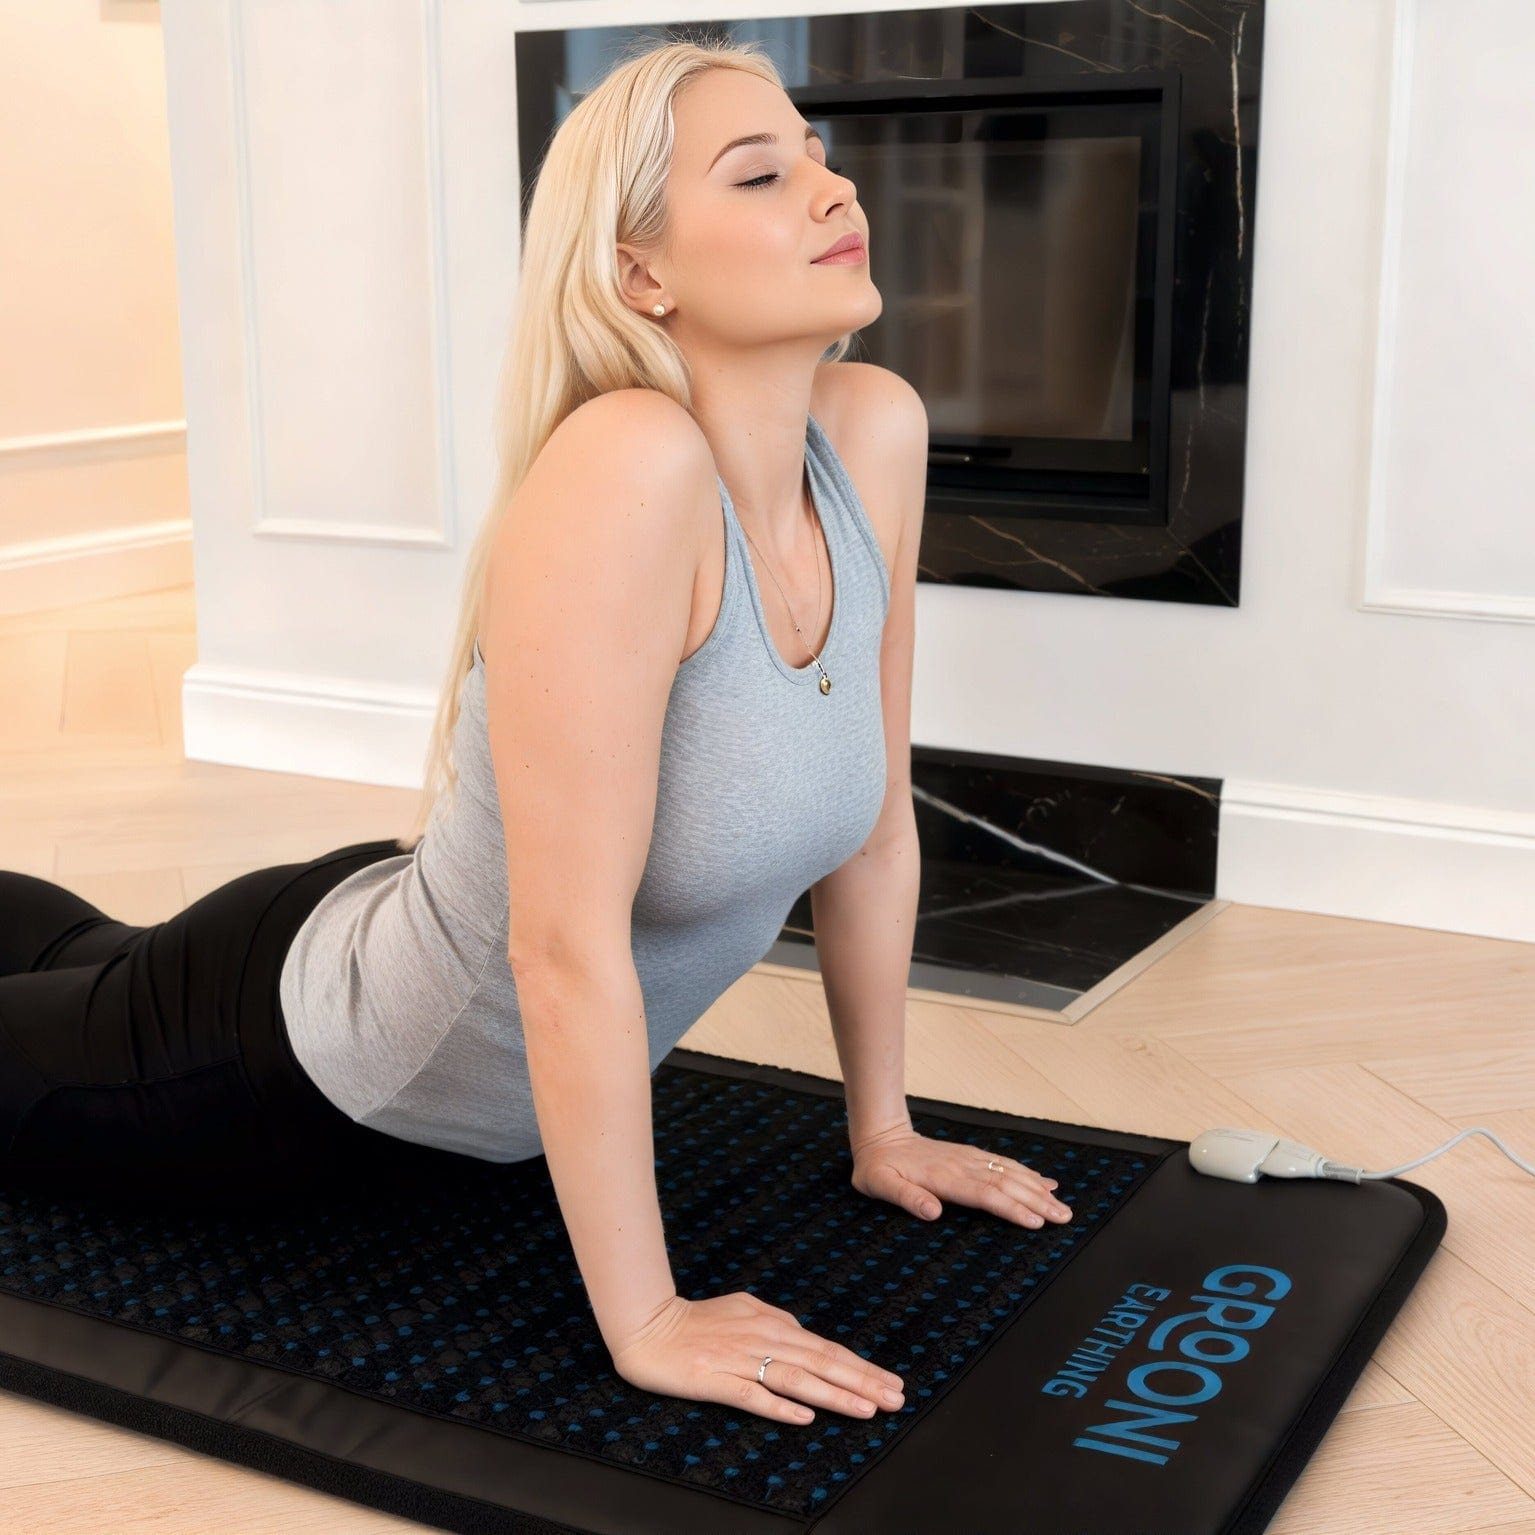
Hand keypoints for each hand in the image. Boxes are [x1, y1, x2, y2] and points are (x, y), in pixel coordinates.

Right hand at [608, 1291, 906, 1426]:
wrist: (647, 1325)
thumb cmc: (696, 1320)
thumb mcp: (743, 1309)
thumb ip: (775, 1322)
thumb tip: (804, 1336)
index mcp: (772, 1324)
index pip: (827, 1349)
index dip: (861, 1368)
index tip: (891, 1383)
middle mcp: (762, 1339)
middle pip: (822, 1363)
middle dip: (863, 1383)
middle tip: (897, 1398)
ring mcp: (739, 1360)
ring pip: (798, 1379)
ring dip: (836, 1396)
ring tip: (868, 1409)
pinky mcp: (715, 1379)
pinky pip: (753, 1395)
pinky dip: (780, 1405)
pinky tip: (804, 1416)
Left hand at [850, 1122, 1073, 1228]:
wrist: (881, 1137)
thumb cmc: (877, 1167)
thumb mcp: (880, 1184)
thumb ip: (906, 1197)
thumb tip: (933, 1212)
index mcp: (944, 1178)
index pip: (985, 1195)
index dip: (1011, 1208)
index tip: (1036, 1221)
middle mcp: (963, 1166)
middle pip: (1006, 1185)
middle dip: (1038, 1202)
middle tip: (1064, 1217)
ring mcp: (969, 1159)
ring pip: (1010, 1174)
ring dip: (1038, 1189)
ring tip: (1063, 1204)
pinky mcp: (971, 1156)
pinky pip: (1004, 1164)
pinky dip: (1027, 1174)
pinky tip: (1044, 1182)